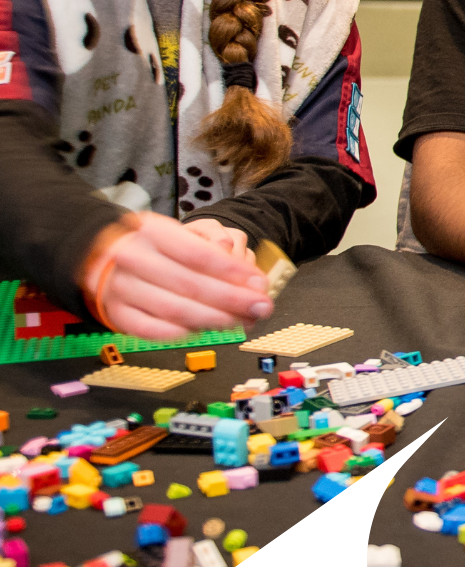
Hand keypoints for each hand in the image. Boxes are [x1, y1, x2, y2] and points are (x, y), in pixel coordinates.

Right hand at [82, 212, 273, 339]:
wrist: (100, 255)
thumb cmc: (155, 247)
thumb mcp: (182, 234)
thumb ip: (215, 249)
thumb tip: (247, 275)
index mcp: (152, 232)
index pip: (199, 254)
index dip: (233, 271)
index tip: (258, 283)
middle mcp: (133, 259)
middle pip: (191, 285)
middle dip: (232, 299)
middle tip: (260, 307)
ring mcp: (121, 288)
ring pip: (174, 310)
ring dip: (214, 319)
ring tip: (241, 321)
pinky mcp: (117, 313)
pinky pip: (152, 330)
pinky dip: (182, 333)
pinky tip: (205, 331)